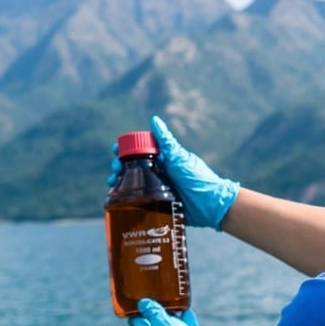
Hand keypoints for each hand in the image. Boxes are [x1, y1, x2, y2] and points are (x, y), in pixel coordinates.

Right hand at [108, 115, 238, 229]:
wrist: (211, 206)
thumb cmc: (197, 178)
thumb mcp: (179, 158)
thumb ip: (166, 141)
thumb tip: (153, 119)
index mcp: (164, 159)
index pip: (140, 151)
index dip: (126, 150)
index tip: (115, 151)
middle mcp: (159, 172)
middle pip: (132, 167)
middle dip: (119, 166)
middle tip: (114, 170)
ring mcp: (158, 189)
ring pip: (133, 183)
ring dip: (119, 181)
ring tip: (112, 183)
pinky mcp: (158, 204)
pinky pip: (139, 200)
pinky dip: (127, 198)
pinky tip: (117, 198)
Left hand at [128, 298, 223, 325]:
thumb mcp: (159, 324)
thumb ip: (152, 312)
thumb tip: (142, 303)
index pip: (138, 321)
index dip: (137, 308)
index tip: (137, 295)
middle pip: (155, 319)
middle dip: (155, 306)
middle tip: (155, 289)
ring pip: (172, 320)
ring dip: (171, 309)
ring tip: (170, 293)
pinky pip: (186, 321)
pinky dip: (185, 313)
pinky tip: (185, 304)